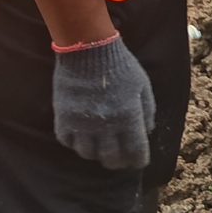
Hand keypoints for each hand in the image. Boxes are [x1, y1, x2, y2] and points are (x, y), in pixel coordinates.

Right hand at [51, 35, 156, 171]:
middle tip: (119, 160)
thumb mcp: (143, 86)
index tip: (138, 162)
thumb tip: (148, 132)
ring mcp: (81, 123)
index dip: (138, 161)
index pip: (136, 151)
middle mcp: (105, 125)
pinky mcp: (63, 117)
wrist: (88, 49)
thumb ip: (147, 111)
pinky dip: (75, 144)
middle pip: (111, 158)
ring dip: (96, 154)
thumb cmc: (121, 65)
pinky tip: (82, 138)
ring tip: (100, 148)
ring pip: (87, 154)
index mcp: (128, 117)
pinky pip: (67, 141)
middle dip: (118, 162)